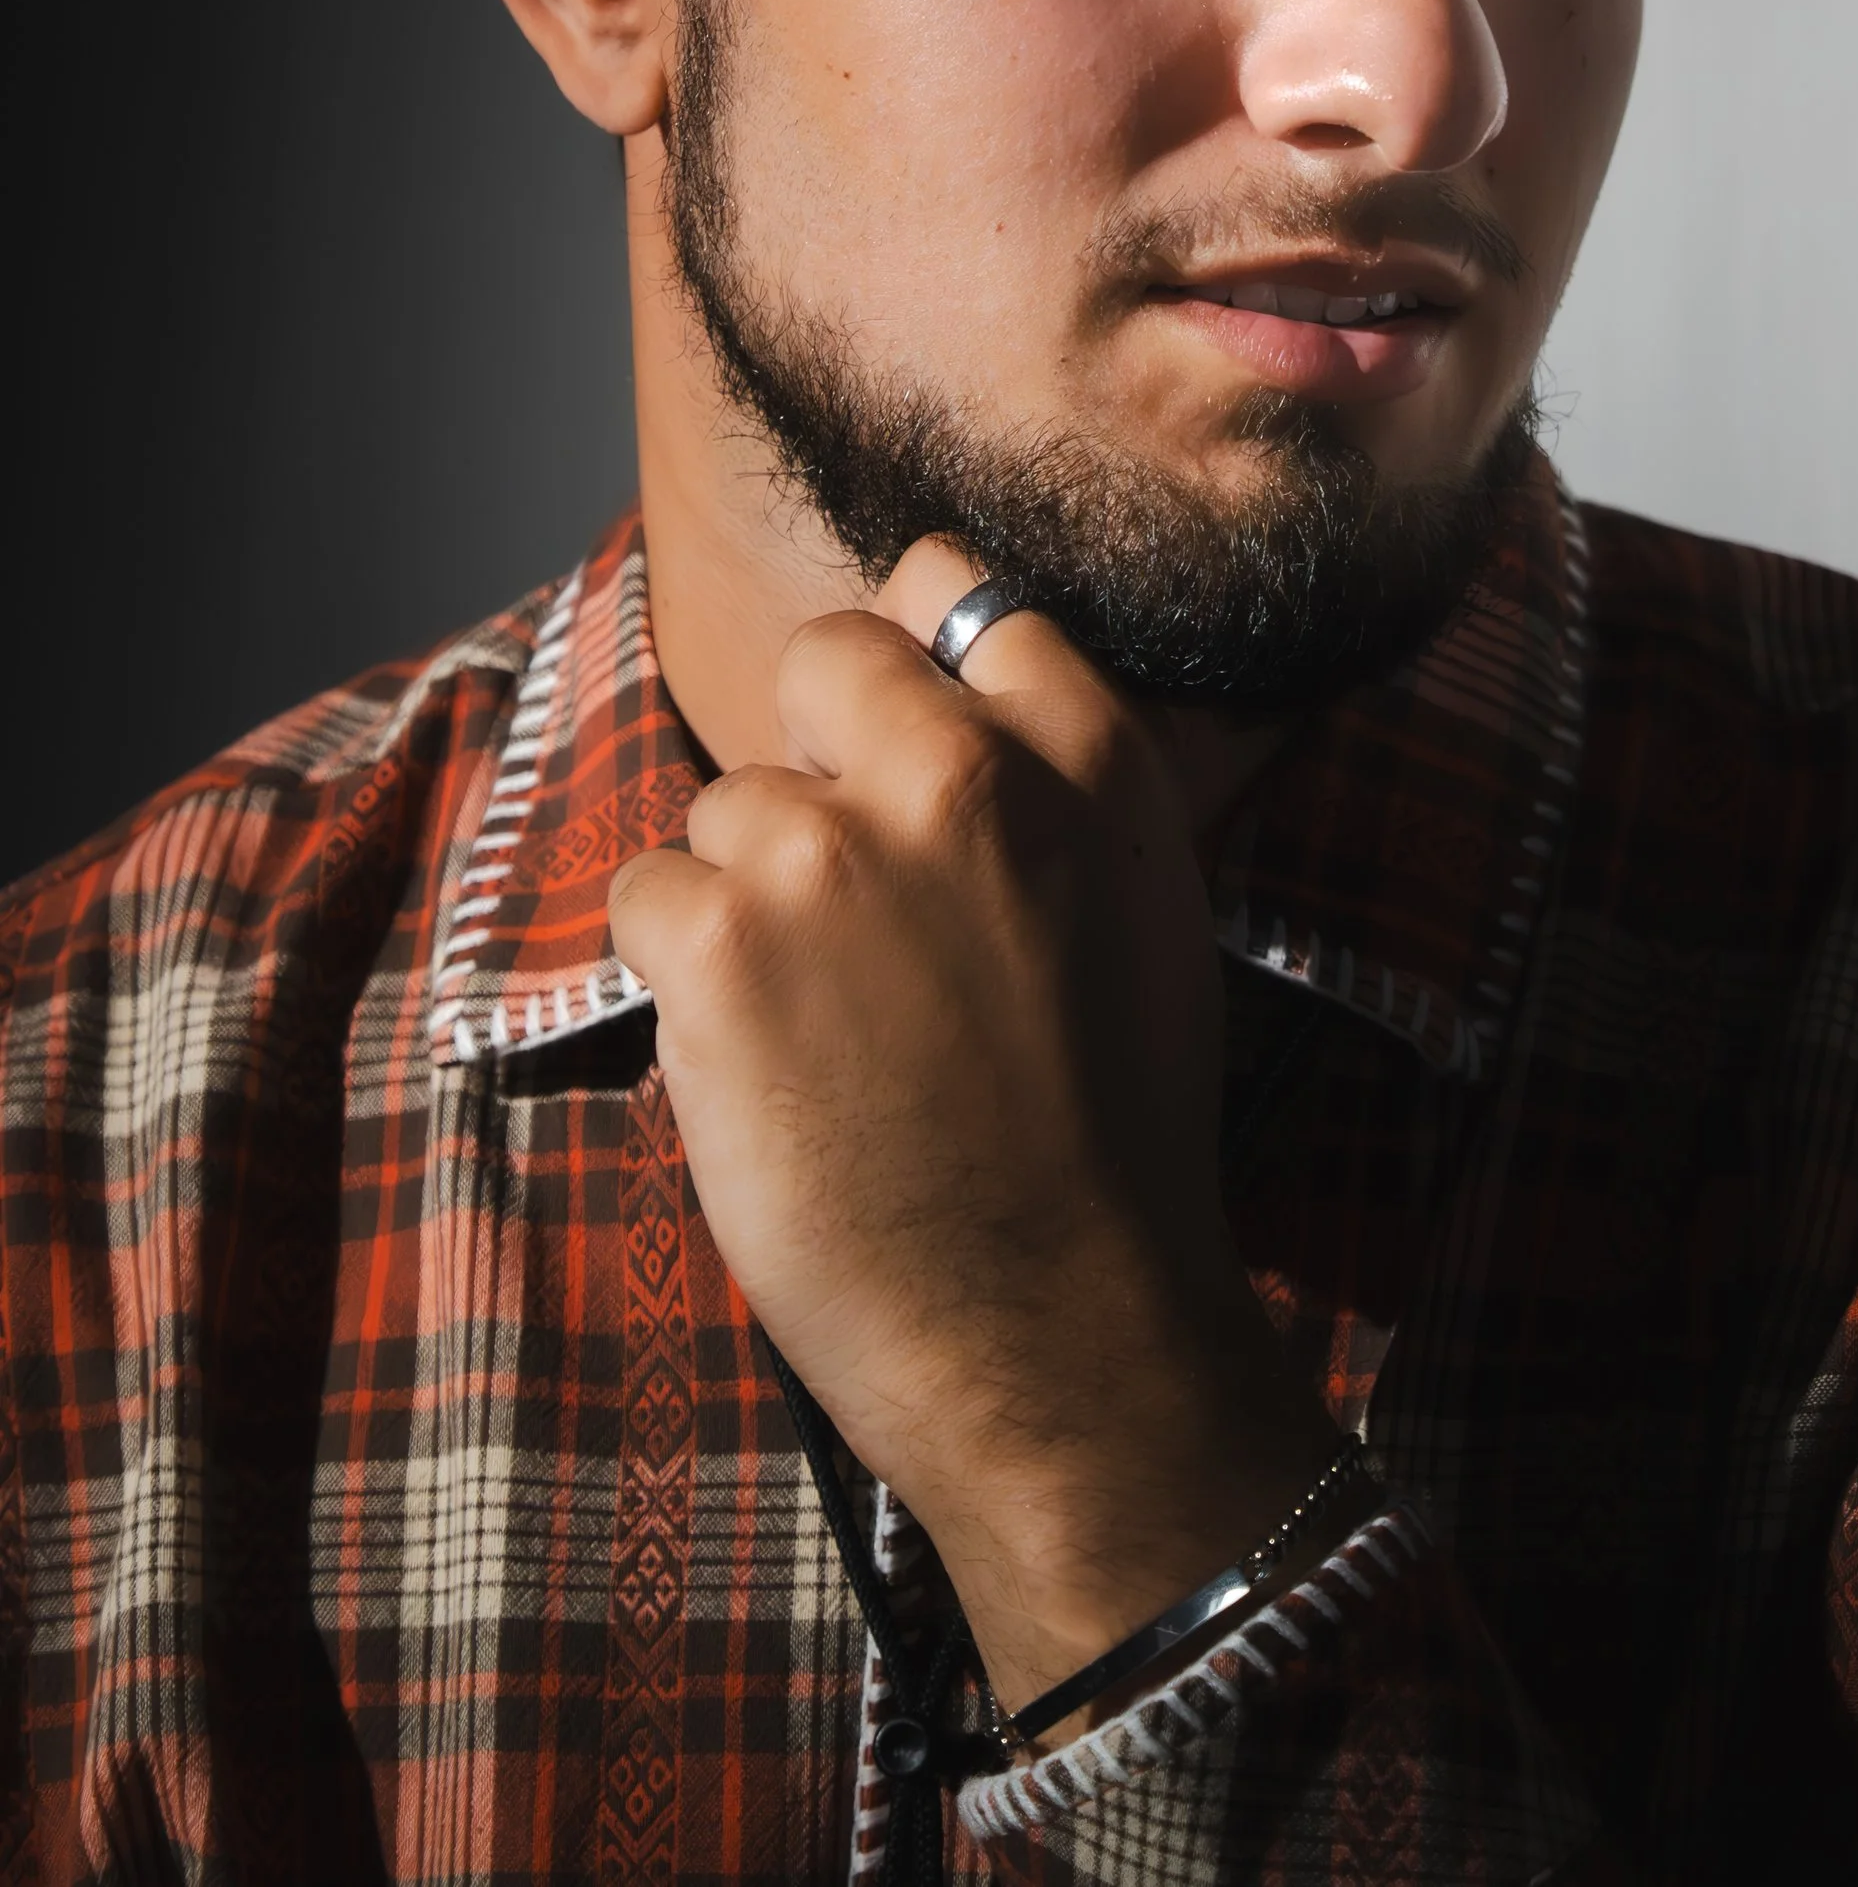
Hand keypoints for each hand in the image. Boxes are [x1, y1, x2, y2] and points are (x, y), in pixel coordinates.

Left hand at [607, 538, 1341, 1717]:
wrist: (1054, 1330)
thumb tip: (956, 666)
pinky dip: (681, 972)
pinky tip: (761, 1059)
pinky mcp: (716, 943)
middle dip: (817, 750)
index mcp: (1090, 761)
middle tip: (847, 888)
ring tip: (827, 1022)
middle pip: (825, 655)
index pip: (959, 588)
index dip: (916, 651)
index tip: (902, 726)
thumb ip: (1061, 773)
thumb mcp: (1147, 908)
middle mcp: (961, 775)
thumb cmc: (1109, 1138)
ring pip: (731, 802)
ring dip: (753, 892)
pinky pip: (650, 893)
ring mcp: (829, 851)